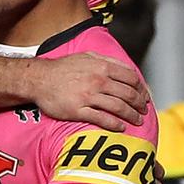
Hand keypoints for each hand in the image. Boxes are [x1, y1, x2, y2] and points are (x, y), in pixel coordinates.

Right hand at [29, 53, 147, 130]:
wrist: (39, 79)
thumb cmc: (62, 68)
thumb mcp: (86, 56)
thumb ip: (107, 60)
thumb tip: (125, 67)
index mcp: (102, 66)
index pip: (131, 78)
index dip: (141, 89)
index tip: (144, 96)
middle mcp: (98, 80)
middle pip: (128, 94)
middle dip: (139, 104)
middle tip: (143, 110)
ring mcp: (88, 96)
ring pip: (118, 107)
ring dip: (132, 116)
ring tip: (137, 121)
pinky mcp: (78, 110)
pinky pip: (102, 119)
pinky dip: (115, 124)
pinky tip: (121, 127)